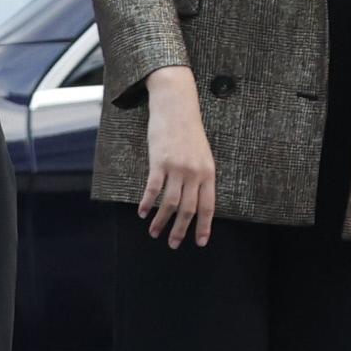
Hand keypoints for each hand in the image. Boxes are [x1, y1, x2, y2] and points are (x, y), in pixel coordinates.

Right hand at [141, 65, 215, 247]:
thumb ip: (201, 176)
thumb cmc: (188, 130)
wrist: (176, 106)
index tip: (200, 242)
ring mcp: (176, 168)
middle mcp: (194, 173)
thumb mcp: (203, 154)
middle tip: (174, 244)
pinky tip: (142, 212)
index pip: (208, 206)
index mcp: (208, 172)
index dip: (204, 226)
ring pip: (169, 203)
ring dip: (161, 221)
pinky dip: (146, 203)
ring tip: (154, 232)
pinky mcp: (158, 162)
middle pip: (187, 209)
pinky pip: (153, 189)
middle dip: (180, 230)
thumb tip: (196, 200)